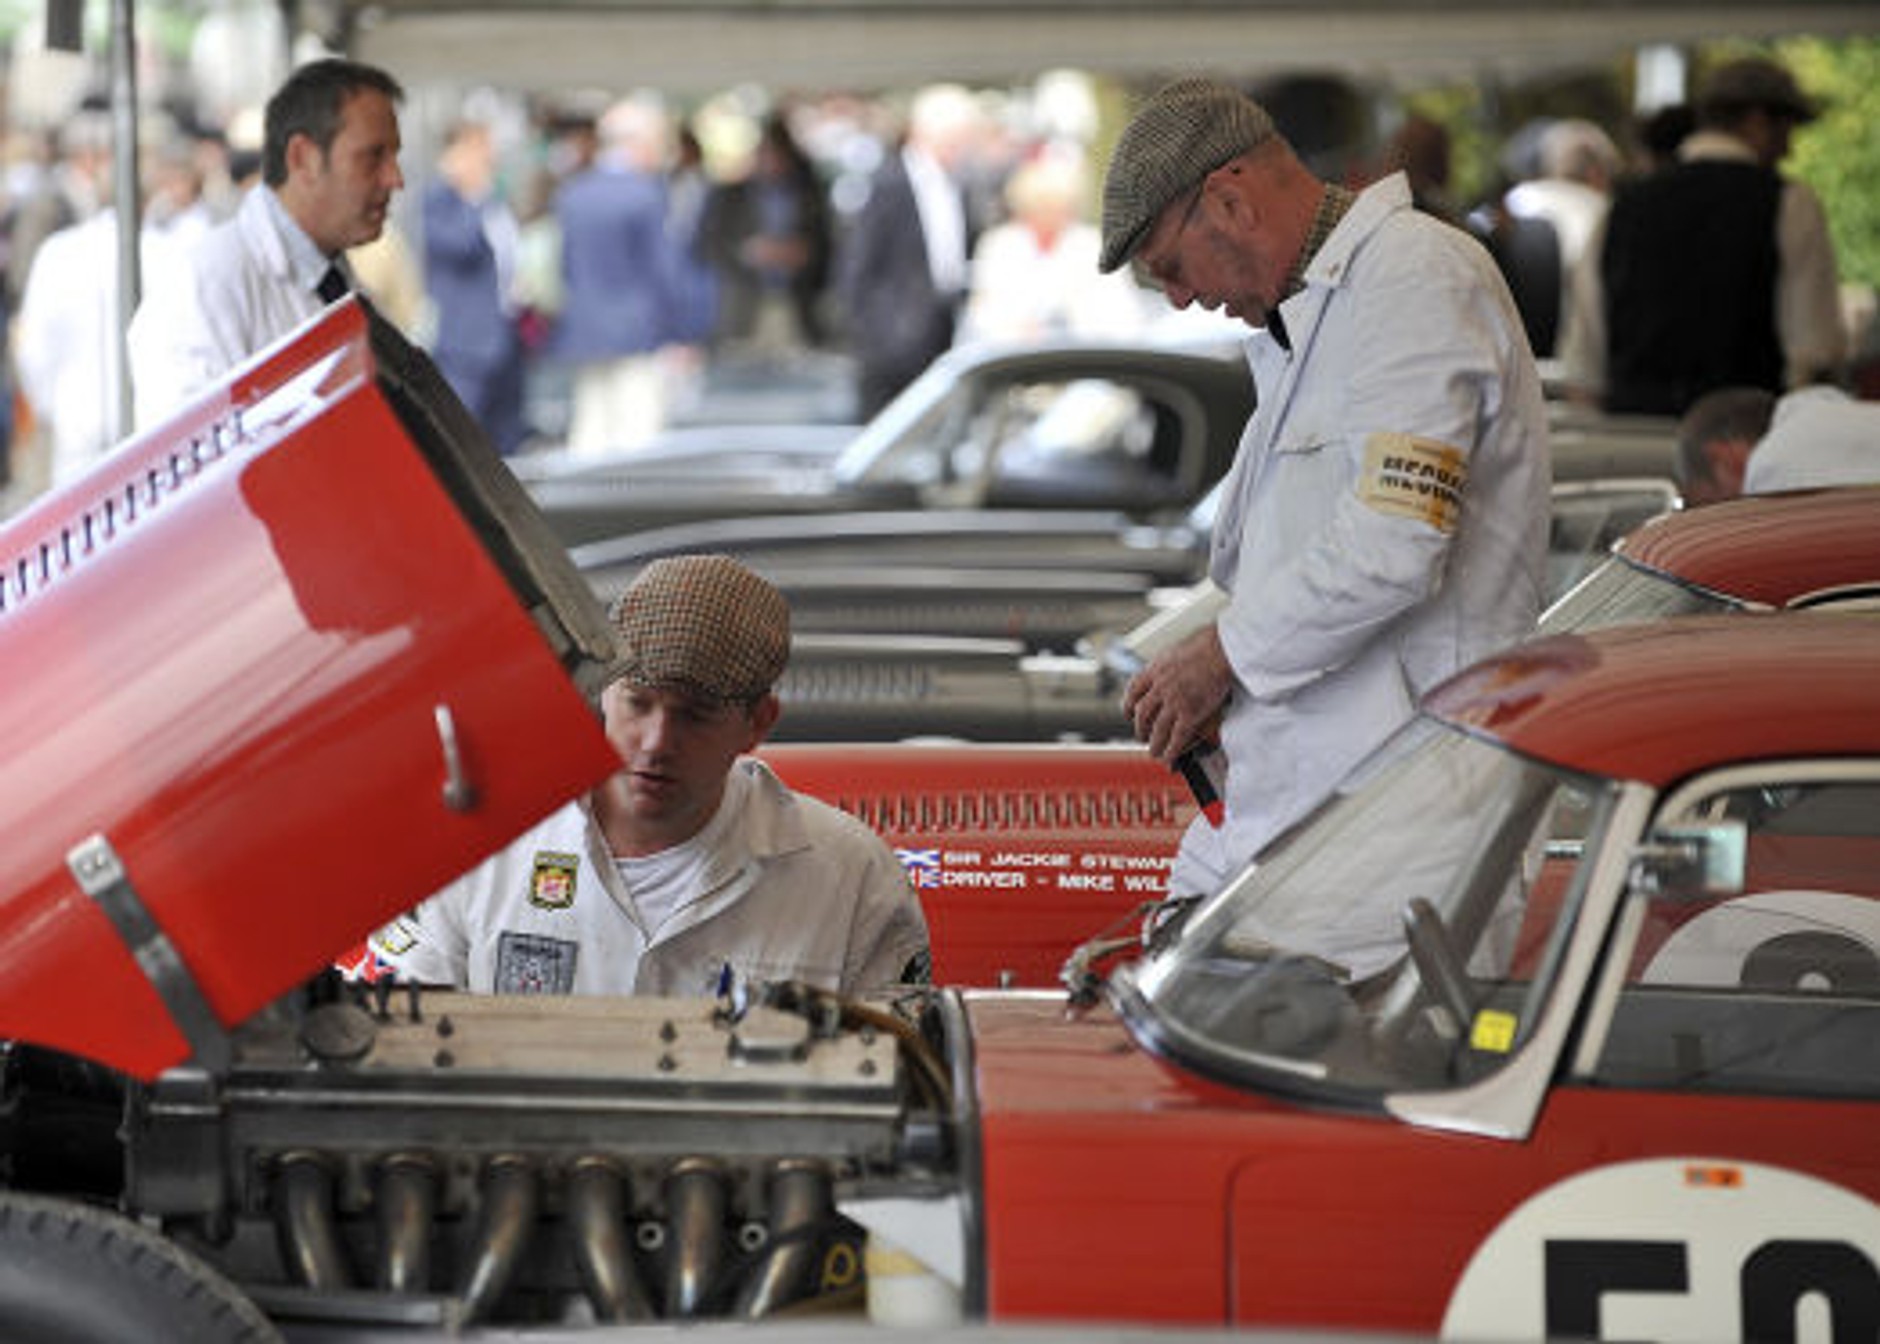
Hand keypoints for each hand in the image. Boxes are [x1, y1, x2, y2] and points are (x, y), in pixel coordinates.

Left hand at [1121, 626, 1231, 762]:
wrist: (1222, 648)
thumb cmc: (1208, 644)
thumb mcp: (1177, 649)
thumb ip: (1169, 663)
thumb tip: (1169, 667)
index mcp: (1155, 669)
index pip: (1133, 690)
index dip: (1128, 704)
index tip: (1128, 713)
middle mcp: (1161, 686)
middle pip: (1142, 713)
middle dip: (1140, 728)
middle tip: (1141, 736)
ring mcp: (1174, 700)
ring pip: (1157, 729)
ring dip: (1154, 743)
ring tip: (1154, 752)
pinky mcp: (1190, 712)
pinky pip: (1177, 737)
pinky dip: (1171, 750)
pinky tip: (1169, 757)